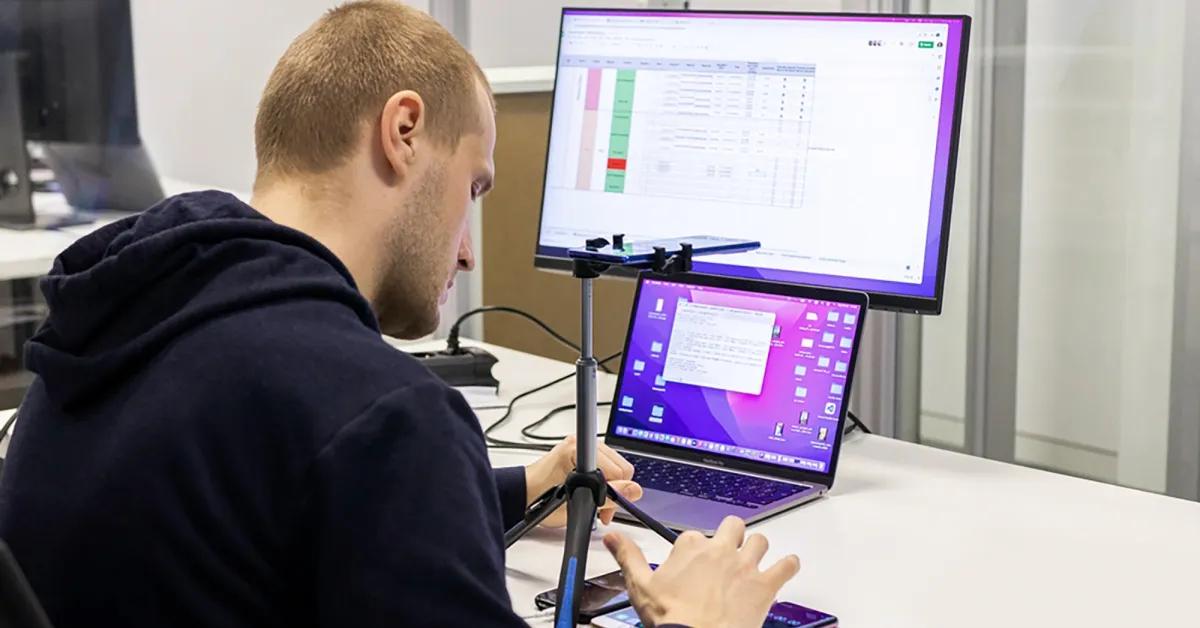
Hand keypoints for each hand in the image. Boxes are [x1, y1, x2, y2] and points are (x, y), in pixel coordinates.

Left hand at [524, 435, 642, 527]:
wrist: (523, 494)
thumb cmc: (539, 498)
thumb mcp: (576, 503)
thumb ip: (608, 497)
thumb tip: (633, 490)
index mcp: (578, 450)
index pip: (618, 468)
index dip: (616, 488)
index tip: (608, 500)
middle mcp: (581, 444)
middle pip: (621, 467)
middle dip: (615, 491)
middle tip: (600, 508)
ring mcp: (583, 447)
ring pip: (616, 467)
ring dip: (610, 488)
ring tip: (594, 503)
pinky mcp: (582, 453)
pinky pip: (606, 465)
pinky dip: (604, 482)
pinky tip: (593, 494)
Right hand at [604, 516, 799, 627]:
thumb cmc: (672, 619)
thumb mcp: (640, 586)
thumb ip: (628, 557)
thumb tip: (613, 538)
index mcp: (691, 547)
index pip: (694, 536)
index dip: (694, 550)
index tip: (692, 564)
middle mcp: (720, 550)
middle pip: (733, 526)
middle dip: (731, 536)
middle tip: (727, 552)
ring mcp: (745, 566)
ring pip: (760, 540)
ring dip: (758, 548)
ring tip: (754, 559)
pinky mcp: (764, 585)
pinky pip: (786, 565)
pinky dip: (789, 565)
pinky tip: (787, 567)